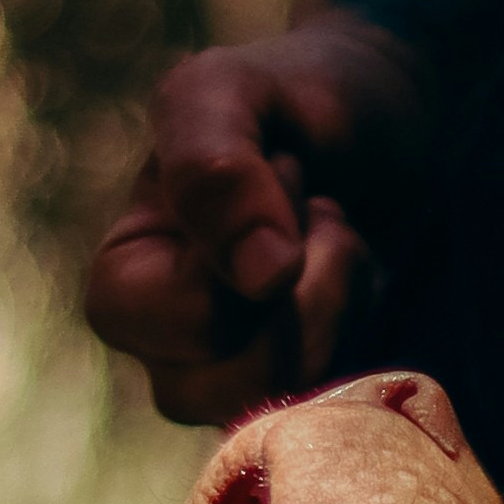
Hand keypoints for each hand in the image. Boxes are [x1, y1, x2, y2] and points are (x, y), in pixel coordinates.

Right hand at [83, 9, 436, 422]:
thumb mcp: (225, 90)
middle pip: (236, 389)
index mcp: (124, 289)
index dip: (256, 248)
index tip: (283, 169)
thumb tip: (261, 277)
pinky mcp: (310, 405)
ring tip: (339, 238)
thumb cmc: (288, 96)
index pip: (190, 322)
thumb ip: (212, 167)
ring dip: (345, 306)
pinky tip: (358, 280)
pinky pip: (347, 414)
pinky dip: (370, 336)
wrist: (378, 120)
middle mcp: (170, 358)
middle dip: (311, 289)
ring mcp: (241, 390)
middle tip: (321, 209)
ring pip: (297, 411)